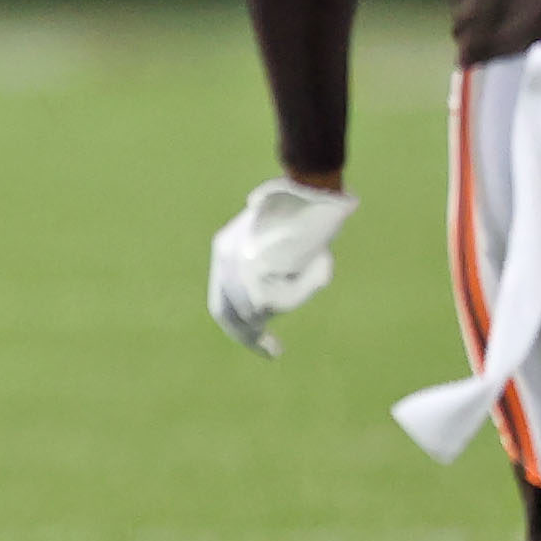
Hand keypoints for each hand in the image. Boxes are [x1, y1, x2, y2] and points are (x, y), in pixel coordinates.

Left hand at [206, 175, 356, 356]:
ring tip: (315, 262)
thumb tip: (271, 305)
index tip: (266, 348)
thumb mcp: (285, 246)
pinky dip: (304, 287)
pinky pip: (279, 300)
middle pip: (231, 312)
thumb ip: (275, 275)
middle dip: (250, 336)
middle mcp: (225, 258)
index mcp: (227, 250)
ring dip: (294, 296)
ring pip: (262, 309)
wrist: (312, 189)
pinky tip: (317, 260)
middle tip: (274, 351)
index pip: (222, 302)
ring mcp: (236, 264)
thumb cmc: (310, 213)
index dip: (239, 329)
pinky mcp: (252, 268)